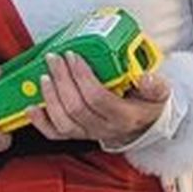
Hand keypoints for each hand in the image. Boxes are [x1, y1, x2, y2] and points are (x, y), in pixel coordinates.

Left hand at [27, 52, 169, 147]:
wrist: (144, 124)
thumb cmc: (147, 105)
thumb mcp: (160, 93)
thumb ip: (155, 85)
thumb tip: (145, 77)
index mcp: (125, 117)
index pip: (98, 98)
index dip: (82, 77)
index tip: (73, 56)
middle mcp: (106, 129)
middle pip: (77, 107)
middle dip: (62, 80)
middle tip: (55, 59)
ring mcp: (90, 134)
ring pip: (64, 122)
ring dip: (50, 97)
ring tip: (45, 76)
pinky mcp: (78, 135)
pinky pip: (55, 134)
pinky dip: (41, 122)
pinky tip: (32, 107)